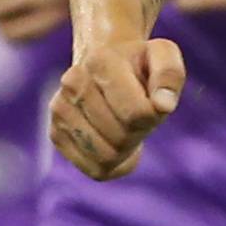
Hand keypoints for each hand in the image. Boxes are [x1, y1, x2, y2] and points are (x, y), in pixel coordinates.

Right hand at [50, 35, 185, 180]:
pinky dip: (112, 164)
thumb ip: (169, 74)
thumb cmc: (139, 66)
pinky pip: (94, 169)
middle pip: (121, 137)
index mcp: (99, 61)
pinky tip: (112, 142)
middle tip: (138, 114)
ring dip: (125, 150)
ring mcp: (60, 110)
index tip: (152, 100)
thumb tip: (163, 105)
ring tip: (124, 126)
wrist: (104, 68)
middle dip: (139, 132)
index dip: (154, 115)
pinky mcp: (56, 134)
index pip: (137, 114)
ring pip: (105, 158)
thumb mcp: (163, 57)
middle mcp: (72, 83)